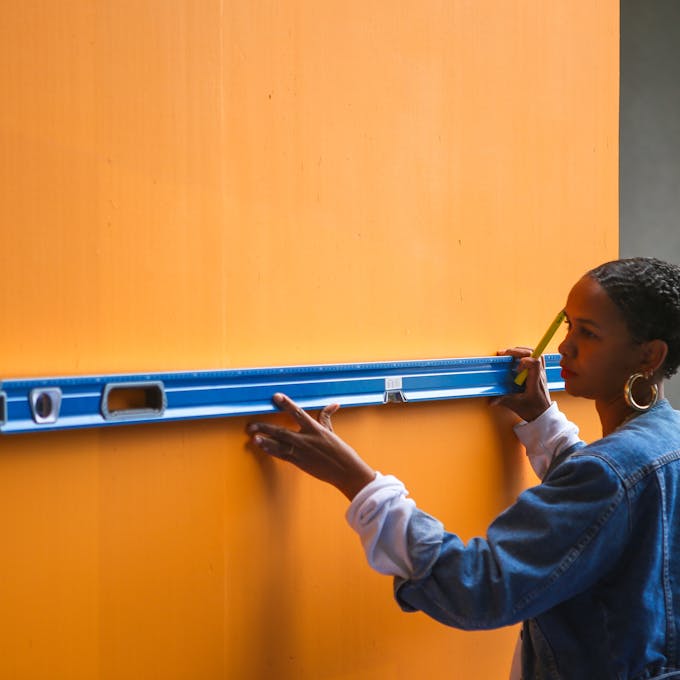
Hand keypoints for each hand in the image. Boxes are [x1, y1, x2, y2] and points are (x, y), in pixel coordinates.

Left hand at [246, 393, 375, 500]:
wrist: (345, 471)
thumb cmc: (341, 451)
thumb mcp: (332, 432)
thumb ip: (327, 417)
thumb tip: (333, 404)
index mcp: (315, 429)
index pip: (298, 413)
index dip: (286, 404)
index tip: (276, 396)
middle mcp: (306, 439)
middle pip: (281, 431)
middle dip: (265, 427)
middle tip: (252, 424)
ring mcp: (301, 452)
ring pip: (279, 444)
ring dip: (265, 440)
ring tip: (253, 436)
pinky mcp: (300, 462)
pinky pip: (282, 455)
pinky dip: (271, 450)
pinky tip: (263, 447)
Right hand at [491, 347, 551, 421]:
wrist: (543, 414)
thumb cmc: (533, 410)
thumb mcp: (516, 405)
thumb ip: (503, 400)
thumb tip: (491, 400)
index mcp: (535, 382)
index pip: (535, 363)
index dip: (524, 361)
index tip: (515, 368)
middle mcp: (539, 374)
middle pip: (534, 354)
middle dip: (518, 351)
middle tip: (505, 354)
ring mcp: (541, 372)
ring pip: (536, 353)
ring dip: (523, 350)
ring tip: (511, 353)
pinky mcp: (539, 372)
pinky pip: (536, 357)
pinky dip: (526, 354)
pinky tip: (518, 359)